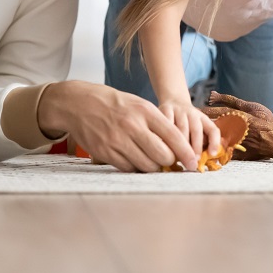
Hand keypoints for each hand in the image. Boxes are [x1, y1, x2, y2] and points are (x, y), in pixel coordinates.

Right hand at [39, 81, 197, 172]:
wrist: (80, 104)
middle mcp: (132, 127)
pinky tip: (137, 160)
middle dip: (171, 162)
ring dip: (154, 168)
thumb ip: (158, 123)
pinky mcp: (105, 152)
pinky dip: (136, 168)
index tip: (193, 163)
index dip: (186, 153)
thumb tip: (177, 145)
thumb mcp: (140, 105)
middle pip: (162, 156)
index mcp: (145, 112)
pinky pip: (128, 168)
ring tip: (154, 162)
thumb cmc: (116, 104)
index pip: (173, 136)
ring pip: (146, 165)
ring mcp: (117, 141)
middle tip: (171, 162)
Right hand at [158, 96, 220, 162]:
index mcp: (203, 119)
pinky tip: (164, 146)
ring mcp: (179, 111)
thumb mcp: (198, 127)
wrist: (173, 101)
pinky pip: (166, 124)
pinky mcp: (165, 109)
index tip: (212, 154)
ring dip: (180, 144)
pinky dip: (165, 136)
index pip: (212, 129)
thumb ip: (204, 141)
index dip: (214, 142)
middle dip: (196, 147)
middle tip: (193, 161)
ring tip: (178, 158)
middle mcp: (193, 113)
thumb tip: (208, 157)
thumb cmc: (186, 122)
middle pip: (196, 129)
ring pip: (181, 128)